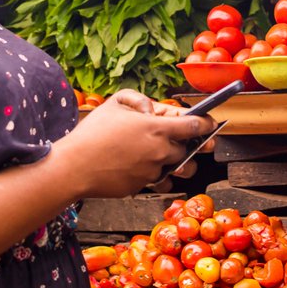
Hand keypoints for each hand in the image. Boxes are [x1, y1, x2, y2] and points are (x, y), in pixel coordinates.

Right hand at [61, 90, 216, 197]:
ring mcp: (153, 171)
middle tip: (177, 139)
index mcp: (157, 128)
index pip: (195, 126)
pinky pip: (157, 181)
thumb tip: (153, 110)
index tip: (211, 124)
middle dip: (186, 144)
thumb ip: (139, 100)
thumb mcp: (114, 103)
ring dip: (174, 162)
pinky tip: (142, 167)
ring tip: (162, 155)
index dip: (207, 124)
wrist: (74, 167)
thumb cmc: (93, 133)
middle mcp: (160, 151)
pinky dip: (154, 175)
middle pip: (188, 149)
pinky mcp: (143, 187)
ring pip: (175, 168)